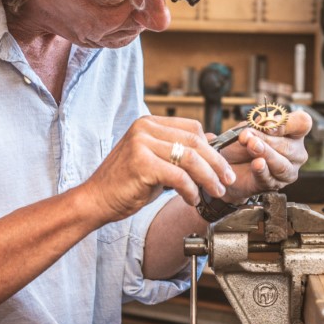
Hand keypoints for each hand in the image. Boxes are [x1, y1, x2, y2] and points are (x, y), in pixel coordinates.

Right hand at [81, 115, 236, 222]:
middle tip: (226, 180)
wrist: (97, 200)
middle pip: (195, 142)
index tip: (223, 166)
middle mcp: (145, 128)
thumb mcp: (157, 161)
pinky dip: (190, 190)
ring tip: (214, 192)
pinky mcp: (141, 163)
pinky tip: (191, 199)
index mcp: (150, 123)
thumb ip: (180, 151)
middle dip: (216, 164)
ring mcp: (142, 143)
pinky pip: (178, 177)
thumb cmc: (126, 183)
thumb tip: (212, 141)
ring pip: (190, 159)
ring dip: (208, 178)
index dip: (212, 148)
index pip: (193, 128)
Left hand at [215, 109, 310, 202]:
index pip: (302, 123)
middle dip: (267, 140)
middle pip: (290, 146)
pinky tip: (256, 164)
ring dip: (265, 154)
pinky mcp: (274, 185)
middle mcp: (295, 152)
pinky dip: (261, 170)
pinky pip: (270, 179)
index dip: (286, 124)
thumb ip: (258, 125)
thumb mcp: (248, 128)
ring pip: (282, 165)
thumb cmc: (242, 144)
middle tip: (250, 137)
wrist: (226, 164)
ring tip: (251, 147)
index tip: (267, 126)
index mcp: (293, 132)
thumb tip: (265, 123)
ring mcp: (287, 170)